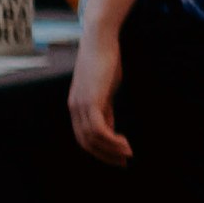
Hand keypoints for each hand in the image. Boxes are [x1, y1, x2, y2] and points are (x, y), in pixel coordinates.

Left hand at [69, 26, 132, 166]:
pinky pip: (99, 130)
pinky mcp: (91, 102)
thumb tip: (109, 126)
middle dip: (105, 155)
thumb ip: (104, 106)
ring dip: (111, 150)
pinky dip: (111, 141)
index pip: (85, 137)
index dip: (100, 150)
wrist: (99, 40)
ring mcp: (81, 106)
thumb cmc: (106, 59)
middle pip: (86, 143)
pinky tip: (125, 143)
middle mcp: (75, 109)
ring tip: (128, 154)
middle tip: (123, 162)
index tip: (118, 156)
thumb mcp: (106, 87)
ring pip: (92, 140)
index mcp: (78, 106)